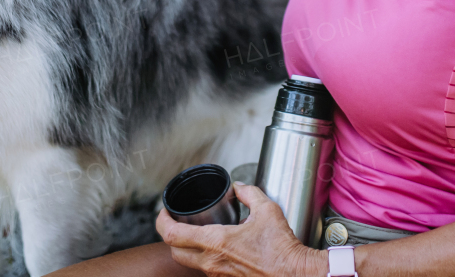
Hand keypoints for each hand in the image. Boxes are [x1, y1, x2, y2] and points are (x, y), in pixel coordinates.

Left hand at [156, 182, 327, 276]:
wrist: (294, 275)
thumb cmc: (281, 248)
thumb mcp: (267, 210)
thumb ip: (249, 193)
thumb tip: (239, 187)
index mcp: (216, 241)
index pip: (172, 234)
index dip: (161, 221)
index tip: (164, 211)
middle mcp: (211, 261)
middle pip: (174, 251)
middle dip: (170, 235)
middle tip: (175, 222)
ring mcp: (217, 275)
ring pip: (188, 262)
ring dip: (186, 247)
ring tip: (194, 233)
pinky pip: (205, 270)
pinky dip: (203, 258)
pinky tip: (215, 248)